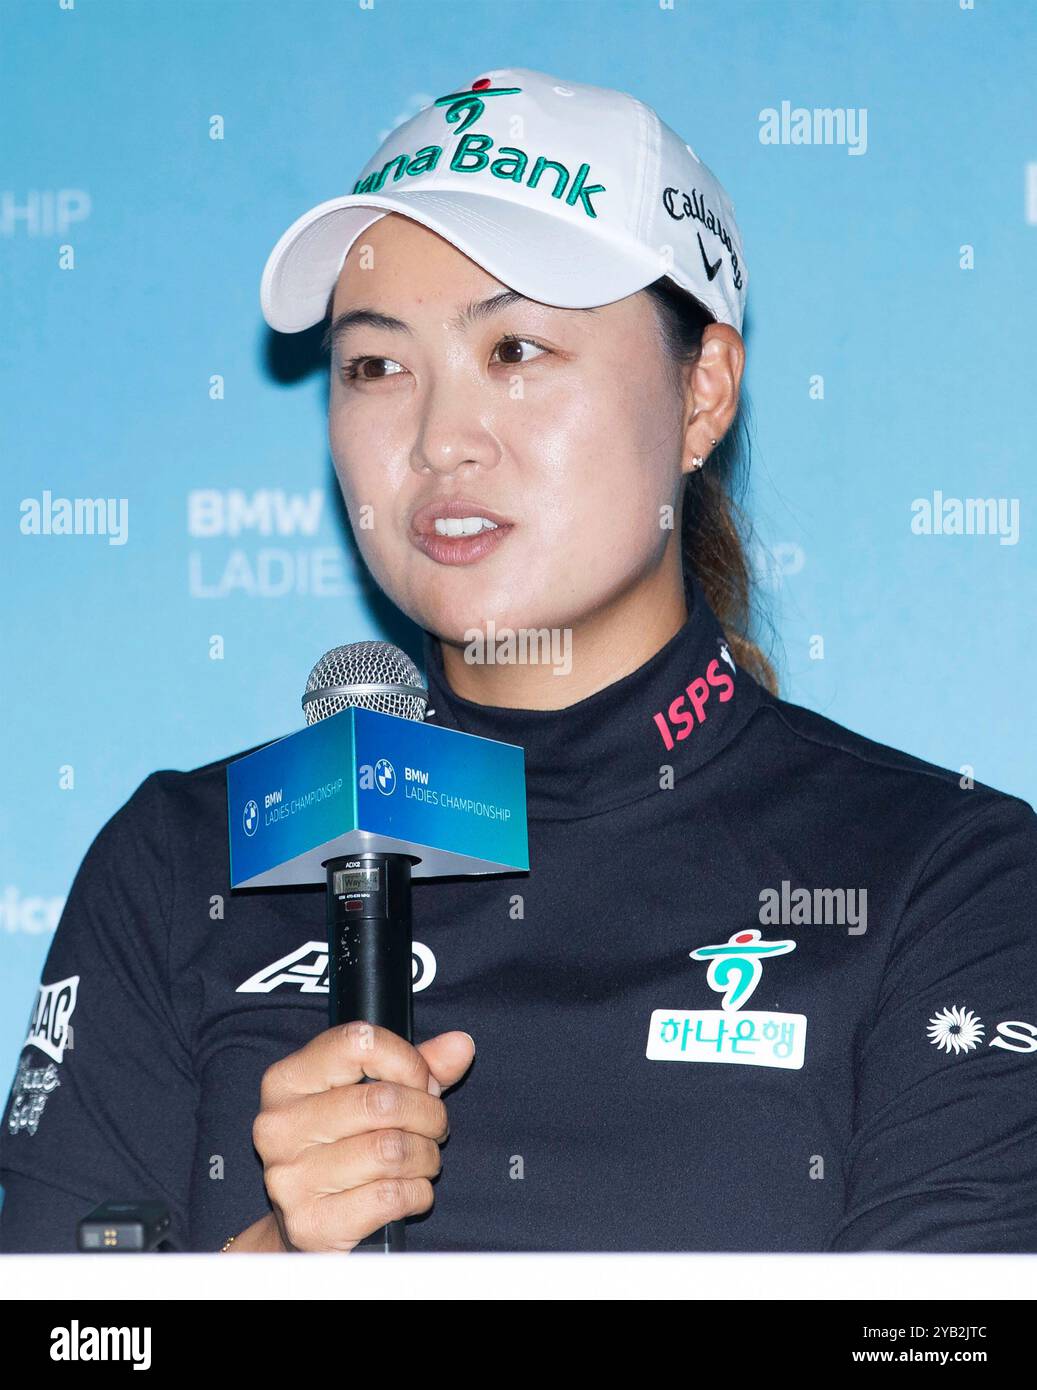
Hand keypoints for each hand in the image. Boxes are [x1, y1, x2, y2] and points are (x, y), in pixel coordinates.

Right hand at [252, 1020, 474, 1251]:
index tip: (422, 1082)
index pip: (359, 1043)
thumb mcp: (371, 1093)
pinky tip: (411, 1191)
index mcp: (287, 1080)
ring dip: (426, 1156)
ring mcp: (289, 1177)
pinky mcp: (310, 1223)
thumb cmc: (343, 1146)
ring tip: (423, 1159)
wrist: (303, 1222)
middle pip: (382, 1101)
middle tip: (434, 1127)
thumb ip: (415, 1065)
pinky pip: (390, 1196)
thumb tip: (460, 1045)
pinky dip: (417, 1193)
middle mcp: (279, 1125)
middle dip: (428, 1114)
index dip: (408, 1061)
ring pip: (391, 1150)